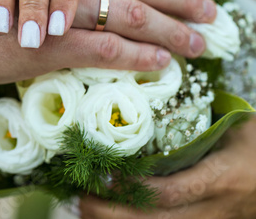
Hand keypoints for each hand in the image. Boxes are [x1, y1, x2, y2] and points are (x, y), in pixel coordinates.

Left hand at [80, 117, 255, 218]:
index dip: (136, 188)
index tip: (104, 175)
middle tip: (80, 199)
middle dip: (114, 214)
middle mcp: (212, 209)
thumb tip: (149, 110)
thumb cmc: (254, 146)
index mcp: (219, 179)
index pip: (172, 191)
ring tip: (85, 210)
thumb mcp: (231, 129)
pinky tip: (112, 216)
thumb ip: (195, 126)